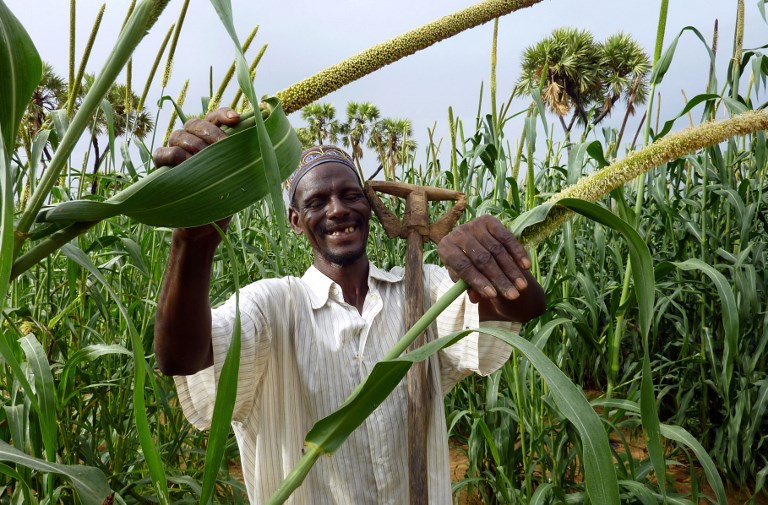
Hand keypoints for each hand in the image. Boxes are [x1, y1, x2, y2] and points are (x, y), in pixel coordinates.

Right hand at [152, 107, 239, 238]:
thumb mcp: (240, 177)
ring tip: (205, 163)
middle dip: (211, 133)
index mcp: (212, 139)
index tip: (236, 119)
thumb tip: (264, 142)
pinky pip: (163, 152)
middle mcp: (192, 141)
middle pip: (196, 123)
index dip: (224, 114)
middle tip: (223, 148)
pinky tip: (184, 165)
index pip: (216, 117)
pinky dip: (174, 157)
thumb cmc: (225, 199)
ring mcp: (175, 151)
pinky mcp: (162, 166)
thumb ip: (244, 158)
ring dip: (194, 146)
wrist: (206, 226)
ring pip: (179, 135)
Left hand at [438, 215, 531, 303]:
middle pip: (482, 259)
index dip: (478, 281)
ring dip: (511, 269)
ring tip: (522, 286)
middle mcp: (458, 233)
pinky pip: (507, 237)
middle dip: (499, 279)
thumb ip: (468, 287)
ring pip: (497, 250)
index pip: (463, 266)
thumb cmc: (465, 265)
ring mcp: (474, 225)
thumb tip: (475, 298)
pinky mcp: (489, 220)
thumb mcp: (463, 278)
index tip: (492, 295)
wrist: (472, 243)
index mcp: (446, 248)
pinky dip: (517, 252)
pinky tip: (526, 266)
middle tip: (513, 295)